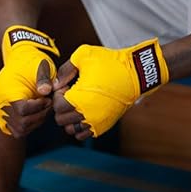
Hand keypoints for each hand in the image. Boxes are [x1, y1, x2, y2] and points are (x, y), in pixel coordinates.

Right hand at [0, 25, 59, 135]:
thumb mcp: (42, 67)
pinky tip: (36, 112)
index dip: (39, 108)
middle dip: (39, 116)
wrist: (19, 57)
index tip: (48, 99)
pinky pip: (15, 129)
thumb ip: (44, 79)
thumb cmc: (32, 62)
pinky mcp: (1, 115)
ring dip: (34, 122)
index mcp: (6, 91)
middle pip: (21, 124)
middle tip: (48, 104)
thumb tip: (46, 91)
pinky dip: (27, 124)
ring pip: (19, 130)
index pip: (23, 111)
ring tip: (43, 107)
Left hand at [52, 38, 168, 137]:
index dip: (58, 95)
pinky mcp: (104, 125)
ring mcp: (95, 121)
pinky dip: (79, 126)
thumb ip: (65, 70)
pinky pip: (84, 134)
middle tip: (70, 94)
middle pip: (61, 120)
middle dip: (61, 107)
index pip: (57, 106)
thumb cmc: (110, 62)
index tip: (66, 86)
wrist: (135, 73)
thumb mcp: (83, 56)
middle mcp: (86, 114)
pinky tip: (84, 111)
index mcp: (78, 98)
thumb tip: (55, 84)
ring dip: (69, 118)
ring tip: (77, 103)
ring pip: (71, 130)